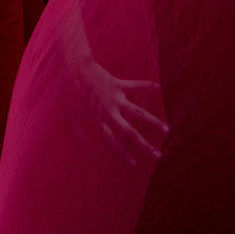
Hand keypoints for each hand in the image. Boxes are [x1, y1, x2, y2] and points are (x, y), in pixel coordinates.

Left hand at [56, 4, 167, 165]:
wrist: (72, 69)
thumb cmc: (67, 92)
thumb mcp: (68, 115)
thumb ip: (76, 131)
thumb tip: (84, 145)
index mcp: (98, 120)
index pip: (113, 142)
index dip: (123, 153)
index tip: (133, 164)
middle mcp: (110, 112)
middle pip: (130, 132)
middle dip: (144, 144)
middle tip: (157, 155)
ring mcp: (116, 98)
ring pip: (139, 112)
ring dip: (153, 121)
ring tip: (166, 129)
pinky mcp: (117, 84)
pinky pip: (135, 85)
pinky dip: (146, 86)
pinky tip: (158, 87)